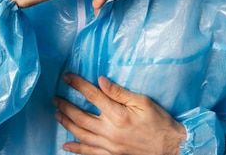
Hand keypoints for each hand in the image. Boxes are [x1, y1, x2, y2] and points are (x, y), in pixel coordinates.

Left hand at [53, 74, 185, 154]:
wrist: (170, 148)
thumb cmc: (159, 122)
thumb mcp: (143, 102)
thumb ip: (120, 92)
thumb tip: (101, 80)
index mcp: (118, 114)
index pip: (92, 96)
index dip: (77, 85)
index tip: (66, 77)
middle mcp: (110, 131)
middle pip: (81, 117)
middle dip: (66, 107)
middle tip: (55, 99)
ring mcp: (109, 145)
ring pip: (82, 134)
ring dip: (67, 124)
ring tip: (57, 115)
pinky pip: (89, 153)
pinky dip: (76, 149)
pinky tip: (66, 145)